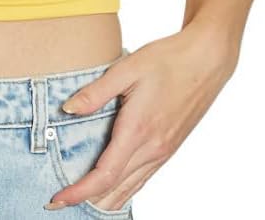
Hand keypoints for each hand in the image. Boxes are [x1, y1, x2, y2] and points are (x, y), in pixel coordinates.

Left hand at [45, 24, 235, 210]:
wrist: (207, 60)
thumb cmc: (168, 59)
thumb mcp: (127, 68)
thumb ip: (96, 92)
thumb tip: (67, 109)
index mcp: (138, 130)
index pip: (104, 175)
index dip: (79, 192)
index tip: (57, 199)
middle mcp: (152, 148)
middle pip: (115, 190)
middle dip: (85, 201)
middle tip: (57, 204)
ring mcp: (163, 151)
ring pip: (130, 189)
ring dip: (104, 200)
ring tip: (79, 201)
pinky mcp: (169, 148)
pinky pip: (142, 179)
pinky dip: (123, 190)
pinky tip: (111, 189)